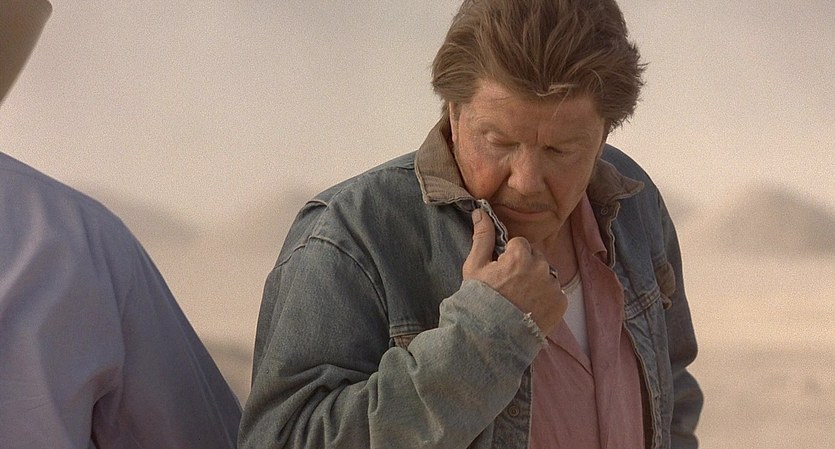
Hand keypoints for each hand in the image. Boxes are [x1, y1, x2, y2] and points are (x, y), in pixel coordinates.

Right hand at [462, 209, 566, 334]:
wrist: (491, 337)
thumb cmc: (479, 300)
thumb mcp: (474, 267)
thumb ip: (482, 237)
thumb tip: (481, 212)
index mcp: (520, 255)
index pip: (519, 244)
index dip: (508, 257)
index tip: (501, 272)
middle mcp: (541, 268)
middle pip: (535, 257)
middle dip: (525, 267)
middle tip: (510, 287)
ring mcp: (553, 286)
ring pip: (546, 274)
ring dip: (537, 282)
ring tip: (520, 300)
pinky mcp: (561, 303)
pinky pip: (555, 292)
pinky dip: (546, 298)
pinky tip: (531, 308)